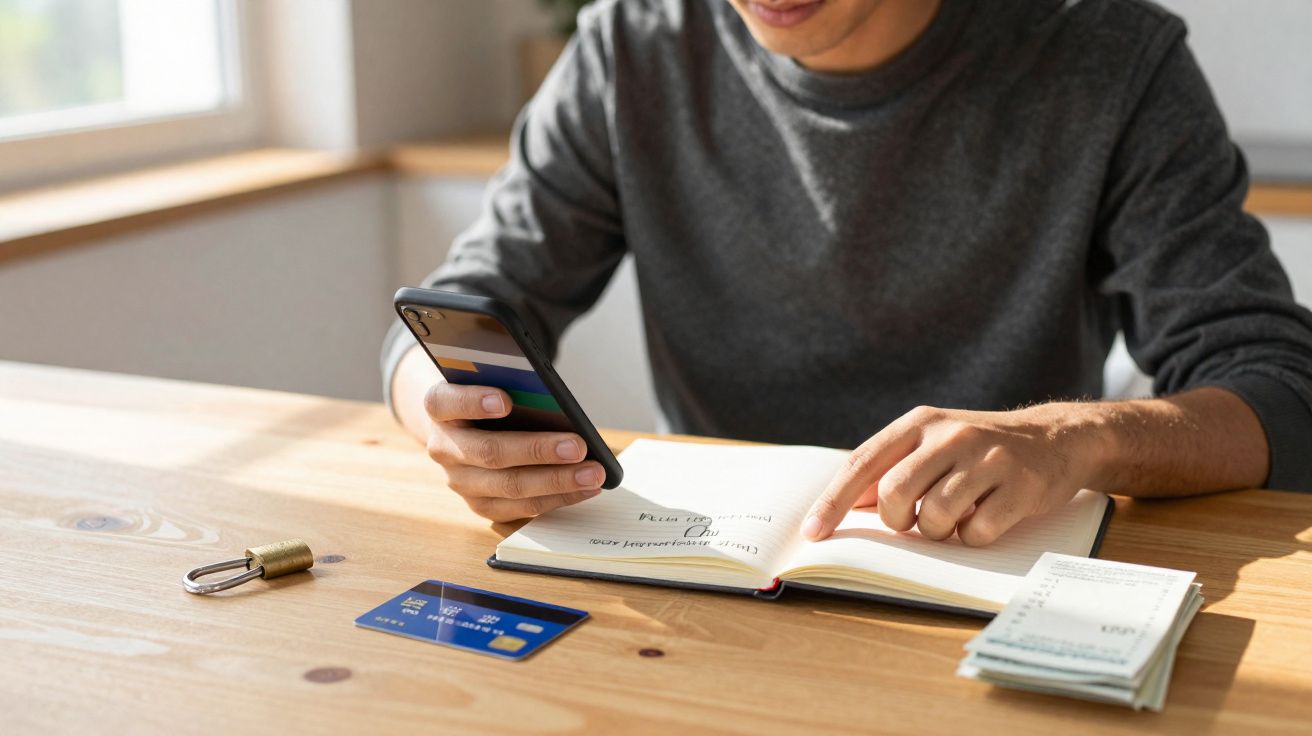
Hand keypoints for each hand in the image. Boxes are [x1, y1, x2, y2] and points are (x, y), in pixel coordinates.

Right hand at [423, 381, 604, 521]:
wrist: (462, 427)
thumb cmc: (486, 395)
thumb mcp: (489, 379)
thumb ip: (510, 381)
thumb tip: (553, 396)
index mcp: (439, 406)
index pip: (447, 402)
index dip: (474, 401)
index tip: (507, 401)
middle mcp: (443, 447)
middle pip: (489, 452)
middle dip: (538, 450)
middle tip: (578, 446)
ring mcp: (460, 481)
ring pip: (509, 486)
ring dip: (557, 481)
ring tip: (593, 473)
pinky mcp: (480, 504)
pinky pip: (522, 507)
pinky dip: (558, 498)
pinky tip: (586, 487)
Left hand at [801, 404, 1102, 545]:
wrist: (1055, 438)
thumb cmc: (979, 449)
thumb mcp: (932, 443)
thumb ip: (891, 468)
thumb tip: (849, 506)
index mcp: (919, 422)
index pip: (862, 464)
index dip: (833, 502)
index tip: (812, 533)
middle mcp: (950, 435)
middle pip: (896, 493)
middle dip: (899, 521)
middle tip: (915, 521)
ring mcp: (988, 458)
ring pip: (936, 516)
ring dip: (939, 531)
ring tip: (955, 518)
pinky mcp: (1020, 486)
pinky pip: (977, 532)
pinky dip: (973, 537)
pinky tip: (985, 518)